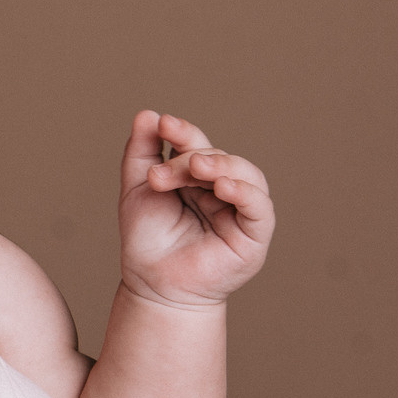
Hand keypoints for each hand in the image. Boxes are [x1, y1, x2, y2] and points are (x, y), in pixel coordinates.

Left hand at [116, 110, 275, 310]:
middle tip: (159, 176)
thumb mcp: (137, 188)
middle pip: (217, 157)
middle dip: (188, 159)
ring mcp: (241, 210)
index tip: (163, 124)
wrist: (153, 283)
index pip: (197, 144)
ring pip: (245, 173)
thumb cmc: (147, 238)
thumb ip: (142, 151)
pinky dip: (244, 191)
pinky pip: (260, 206)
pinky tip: (222, 186)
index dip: (184, 131)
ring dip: (220, 165)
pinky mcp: (255, 234)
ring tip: (193, 167)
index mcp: (198, 176)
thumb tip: (147, 113)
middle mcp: (224, 188)